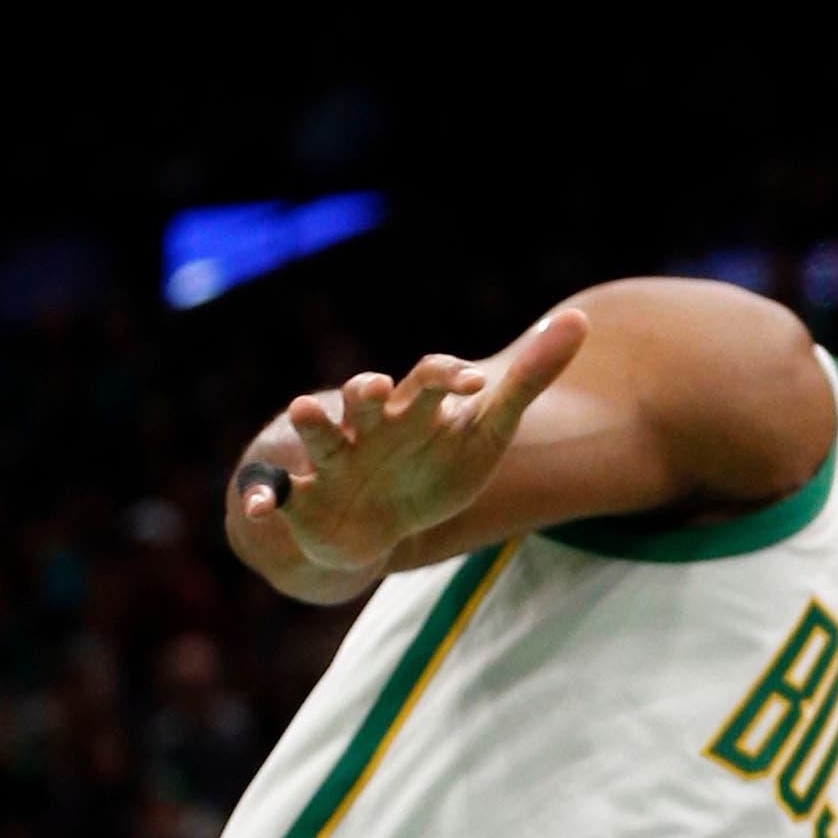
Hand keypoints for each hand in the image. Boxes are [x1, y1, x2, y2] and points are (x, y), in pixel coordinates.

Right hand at [239, 308, 588, 584]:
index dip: (446, 380)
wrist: (372, 519)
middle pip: (365, 400)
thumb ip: (530, 378)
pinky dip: (263, 501)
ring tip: (306, 412)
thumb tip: (581, 319)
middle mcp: (366, 427)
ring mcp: (333, 461)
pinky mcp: (303, 498)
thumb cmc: (435, 466)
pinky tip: (257, 510)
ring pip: (319, 436)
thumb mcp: (488, 428)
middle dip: (366, 391)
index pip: (428, 382)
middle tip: (373, 386)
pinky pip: (276, 496)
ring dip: (312, 423)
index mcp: (412, 410)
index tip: (473, 383)